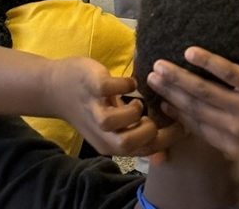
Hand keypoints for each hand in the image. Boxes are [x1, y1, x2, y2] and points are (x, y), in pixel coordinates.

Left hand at [46, 58, 181, 157]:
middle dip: (149, 131)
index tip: (184, 125)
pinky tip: (129, 82)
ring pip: (115, 124)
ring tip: (136, 102)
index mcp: (110, 144)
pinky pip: (111, 90)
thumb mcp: (111, 128)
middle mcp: (101, 133)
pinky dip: (126, 85)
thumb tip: (162, 156)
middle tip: (155, 115)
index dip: (167, 140)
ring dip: (133, 112)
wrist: (54, 87)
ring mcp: (95, 110)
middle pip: (129, 145)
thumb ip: (135, 137)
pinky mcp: (92, 87)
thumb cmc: (89, 106)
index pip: (144, 151)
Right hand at [147, 47, 238, 159]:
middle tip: (150, 75)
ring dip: (179, 77)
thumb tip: (222, 143)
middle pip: (195, 107)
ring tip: (161, 64)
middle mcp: (235, 128)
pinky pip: (228, 72)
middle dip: (170, 91)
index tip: (160, 100)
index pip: (198, 126)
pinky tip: (191, 51)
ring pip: (204, 91)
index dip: (176, 113)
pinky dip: (207, 62)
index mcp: (234, 145)